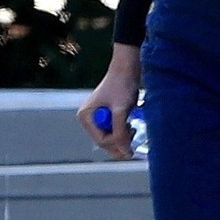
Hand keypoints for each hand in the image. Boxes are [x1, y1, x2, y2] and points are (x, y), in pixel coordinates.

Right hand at [78, 46, 141, 161]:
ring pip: (111, 136)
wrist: (128, 68)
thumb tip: (123, 152)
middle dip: (119, 144)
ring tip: (134, 131)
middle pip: (104, 141)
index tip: (131, 144)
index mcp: (86, 116)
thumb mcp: (120, 110)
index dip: (116, 144)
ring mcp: (97, 116)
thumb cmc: (122, 85)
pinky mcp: (107, 113)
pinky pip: (115, 128)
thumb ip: (120, 132)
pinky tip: (132, 126)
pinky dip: (124, 130)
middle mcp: (89, 117)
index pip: (101, 140)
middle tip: (134, 146)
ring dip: (123, 137)